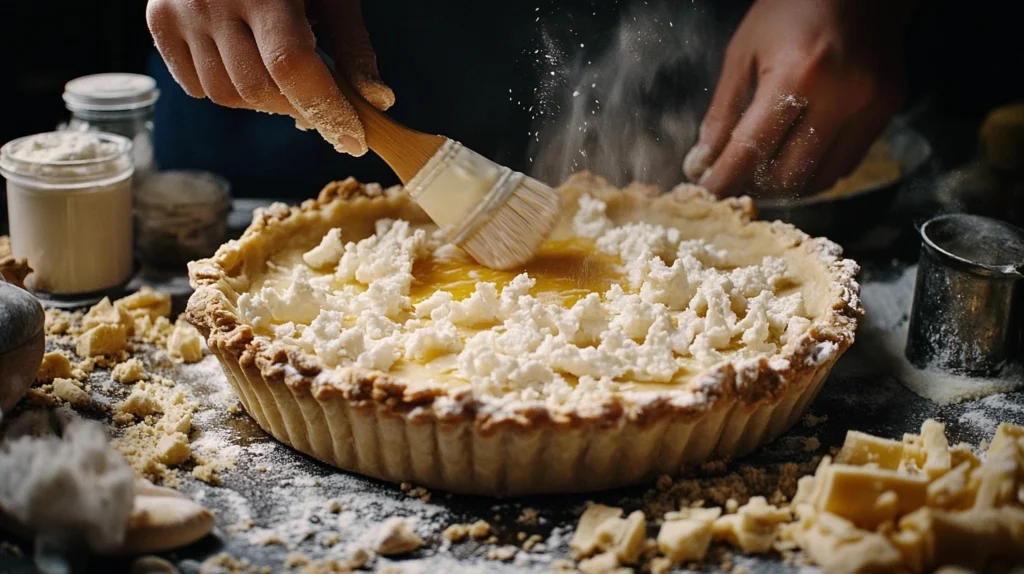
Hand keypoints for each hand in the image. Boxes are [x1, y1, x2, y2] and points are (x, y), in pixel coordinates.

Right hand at [145, 0, 393, 154]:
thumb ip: (352, 43)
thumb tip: (377, 101)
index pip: (292, 66)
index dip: (326, 110)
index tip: (353, 141)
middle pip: (258, 89)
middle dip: (300, 108)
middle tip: (324, 105)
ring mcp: (178, 10)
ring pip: (225, 95)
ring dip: (265, 103)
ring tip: (286, 81)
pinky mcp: (158, 21)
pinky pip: (196, 86)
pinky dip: (229, 90)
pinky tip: (249, 66)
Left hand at [683, 0, 910, 196]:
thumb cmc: (792, 8)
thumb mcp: (744, 52)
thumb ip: (723, 112)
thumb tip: (703, 162)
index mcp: (798, 74)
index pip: (752, 148)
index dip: (725, 178)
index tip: (708, 191)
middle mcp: (840, 95)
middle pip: (789, 173)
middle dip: (754, 187)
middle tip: (734, 181)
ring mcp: (870, 104)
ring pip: (821, 178)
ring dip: (786, 187)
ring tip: (761, 175)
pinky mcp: (888, 109)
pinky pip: (846, 162)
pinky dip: (815, 171)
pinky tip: (794, 159)